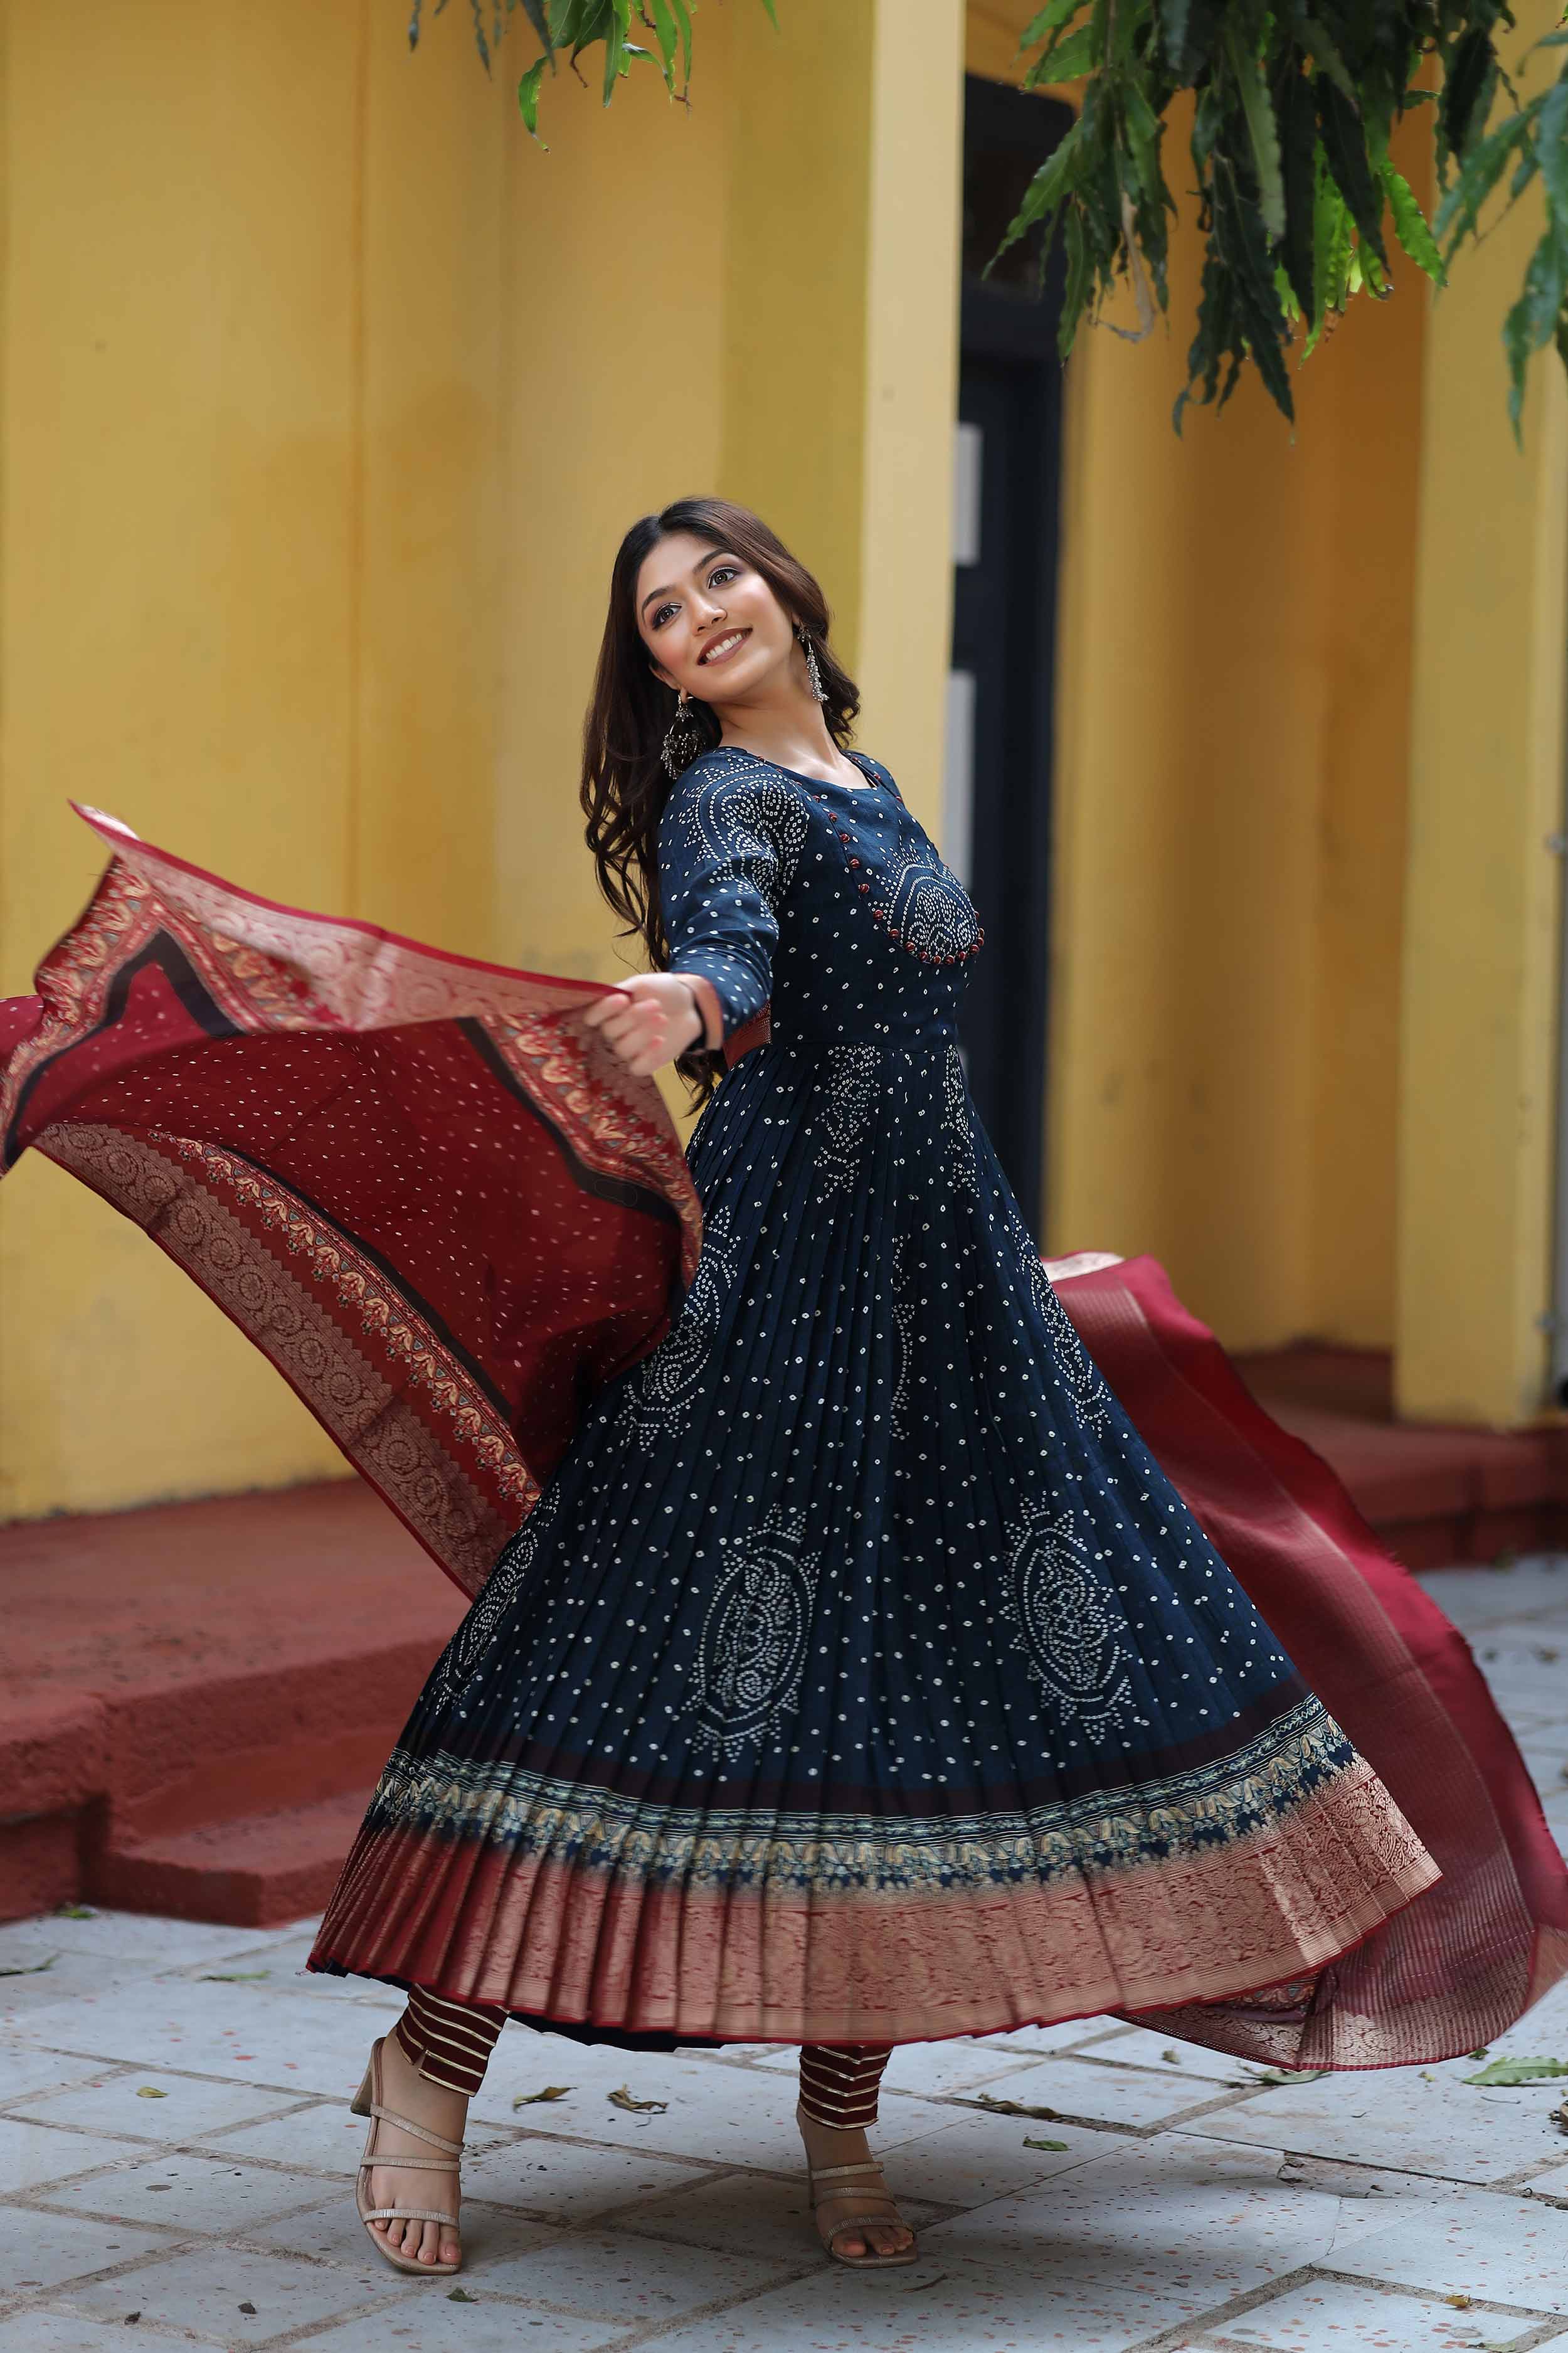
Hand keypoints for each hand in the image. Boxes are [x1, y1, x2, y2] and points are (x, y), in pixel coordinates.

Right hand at [582, 971, 704, 1075]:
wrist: (688, 1005)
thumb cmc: (662, 991)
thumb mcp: (644, 984)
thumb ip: (626, 990)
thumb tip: (611, 995)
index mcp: (608, 1011)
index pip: (592, 1016)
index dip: (604, 1010)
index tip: (623, 999)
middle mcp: (613, 1032)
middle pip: (609, 1032)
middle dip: (632, 1017)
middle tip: (656, 1004)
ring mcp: (628, 1049)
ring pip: (623, 1049)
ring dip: (643, 1033)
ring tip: (663, 1018)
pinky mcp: (644, 1062)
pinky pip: (637, 1067)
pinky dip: (648, 1055)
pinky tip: (660, 1040)